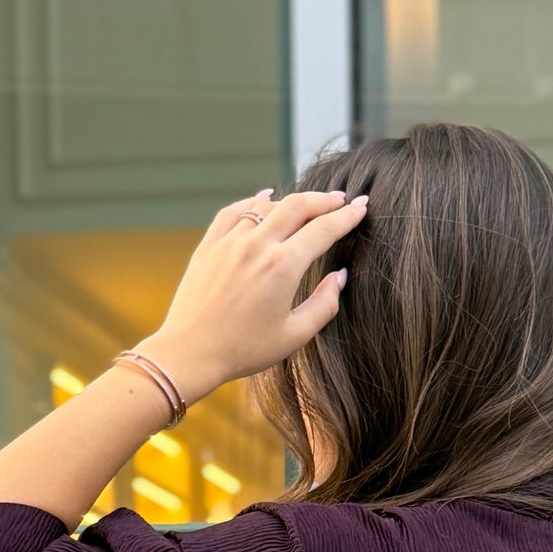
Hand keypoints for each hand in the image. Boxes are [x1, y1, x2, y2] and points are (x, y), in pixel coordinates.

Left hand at [145, 187, 366, 403]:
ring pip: (267, 205)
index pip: (324, 229)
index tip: (362, 208)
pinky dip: (253, 201)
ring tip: (307, 205)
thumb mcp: (294, 336)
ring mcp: (230, 242)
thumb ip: (324, 304)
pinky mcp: (209, 245)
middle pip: (298, 205)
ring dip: (292, 201)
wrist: (190, 353)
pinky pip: (234, 211)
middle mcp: (258, 246)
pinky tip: (264, 198)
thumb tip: (340, 276)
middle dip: (324, 199)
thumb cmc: (244, 350)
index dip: (347, 216)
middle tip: (341, 198)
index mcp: (283, 267)